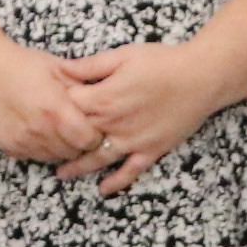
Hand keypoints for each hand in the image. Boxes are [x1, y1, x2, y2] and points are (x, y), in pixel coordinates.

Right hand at [0, 44, 103, 167]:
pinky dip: (40, 147)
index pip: (89, 140)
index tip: (92, 125)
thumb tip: (107, 99)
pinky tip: (37, 130)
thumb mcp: (58, 68)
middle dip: (78, 142)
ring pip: (54, 157)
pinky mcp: (8, 147)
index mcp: (56, 109)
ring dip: (60, 147)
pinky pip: (34, 156)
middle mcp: (40, 130)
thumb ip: (83, 87)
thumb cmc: (21, 63)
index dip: (95, 134)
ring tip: (56, 127)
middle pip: (73, 152)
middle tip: (75, 127)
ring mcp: (22, 141)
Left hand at [55, 40, 220, 193]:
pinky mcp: (151, 150)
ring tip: (60, 174)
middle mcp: (114, 124)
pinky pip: (130, 171)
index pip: (68, 107)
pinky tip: (103, 190)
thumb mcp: (122, 55)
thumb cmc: (162, 62)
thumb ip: (91, 66)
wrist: (201, 77)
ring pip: (98, 158)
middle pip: (78, 135)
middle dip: (61, 139)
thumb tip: (62, 69)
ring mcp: (132, 140)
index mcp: (104, 98)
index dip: (56, 105)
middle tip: (45, 144)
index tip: (48, 106)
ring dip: (78, 167)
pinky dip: (116, 182)